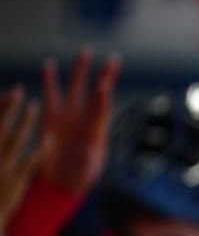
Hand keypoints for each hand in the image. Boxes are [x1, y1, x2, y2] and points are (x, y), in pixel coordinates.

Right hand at [0, 86, 46, 221]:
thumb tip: (2, 128)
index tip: (4, 93)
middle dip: (6, 107)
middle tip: (17, 90)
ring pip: (13, 140)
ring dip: (24, 122)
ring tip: (34, 105)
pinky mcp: (14, 181)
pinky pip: (29, 161)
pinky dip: (39, 148)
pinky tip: (49, 138)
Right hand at [36, 48, 120, 194]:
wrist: (59, 182)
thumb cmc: (77, 180)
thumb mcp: (85, 174)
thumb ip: (88, 163)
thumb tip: (90, 154)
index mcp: (97, 132)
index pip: (102, 110)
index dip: (103, 97)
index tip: (105, 84)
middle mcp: (85, 120)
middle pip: (96, 93)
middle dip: (104, 76)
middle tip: (114, 59)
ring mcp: (68, 116)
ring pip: (75, 88)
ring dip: (79, 71)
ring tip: (85, 53)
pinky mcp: (51, 117)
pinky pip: (50, 94)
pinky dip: (49, 80)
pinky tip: (47, 64)